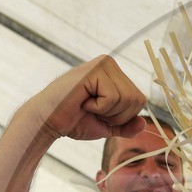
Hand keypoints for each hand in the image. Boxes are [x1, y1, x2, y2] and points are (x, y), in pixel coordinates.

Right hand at [33, 55, 147, 142]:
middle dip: (116, 116)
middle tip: (92, 110)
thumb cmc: (73, 121)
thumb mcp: (106, 126)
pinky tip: (82, 101)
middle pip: (137, 99)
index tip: (99, 113)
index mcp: (115, 74)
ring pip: (127, 98)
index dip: (122, 116)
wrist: (48, 121)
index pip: (140, 100)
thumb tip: (143, 124)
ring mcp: (103, 64)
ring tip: (86, 105)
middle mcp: (110, 64)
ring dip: (106, 112)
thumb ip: (125, 125)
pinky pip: (113, 97)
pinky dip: (99, 107)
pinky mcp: (94, 70)